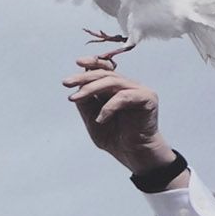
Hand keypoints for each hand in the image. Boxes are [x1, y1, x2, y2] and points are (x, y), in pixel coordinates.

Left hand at [62, 54, 176, 174]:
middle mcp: (128, 86)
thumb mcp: (92, 116)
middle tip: (66, 83)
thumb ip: (86, 100)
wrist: (132, 153)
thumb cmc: (114, 136)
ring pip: (112, 81)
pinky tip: (100, 119)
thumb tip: (78, 85)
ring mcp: (139, 91)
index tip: (78, 62)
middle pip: (105, 74)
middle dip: (83, 77)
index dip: (93, 62)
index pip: (105, 68)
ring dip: (90, 88)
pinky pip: (124, 96)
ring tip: (75, 99)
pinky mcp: (147, 98)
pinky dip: (109, 106)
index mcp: (116, 88)